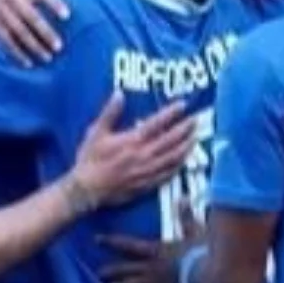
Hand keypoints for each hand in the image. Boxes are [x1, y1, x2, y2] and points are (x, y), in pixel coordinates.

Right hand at [0, 0, 67, 64]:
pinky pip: (5, 40)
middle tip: (59, 46)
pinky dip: (16, 52)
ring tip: (47, 57)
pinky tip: (28, 62)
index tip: (67, 16)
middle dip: (45, 32)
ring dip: (33, 46)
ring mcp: (1, 11)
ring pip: (19, 31)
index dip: (54, 4)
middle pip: (30, 16)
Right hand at [72, 93, 198, 207]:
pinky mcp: (147, 183)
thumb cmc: (89, 158)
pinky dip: (178, 165)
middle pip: (170, 140)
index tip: (183, 104)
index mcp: (131, 140)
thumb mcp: (95, 132)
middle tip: (196, 119)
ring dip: (186, 146)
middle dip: (185, 128)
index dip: (171, 113)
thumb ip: (109, 113)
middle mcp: (143, 155)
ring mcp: (147, 170)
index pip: (156, 123)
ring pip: (173, 157)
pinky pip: (168, 174)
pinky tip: (184, 160)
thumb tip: (119, 94)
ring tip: (195, 137)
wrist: (87, 189)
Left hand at [98, 198, 204, 282]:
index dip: (112, 241)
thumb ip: (186, 217)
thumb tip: (183, 200)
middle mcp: (151, 266)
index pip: (128, 244)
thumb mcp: (195, 230)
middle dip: (110, 271)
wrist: (211, 273)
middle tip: (96, 274)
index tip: (96, 239)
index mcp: (156, 249)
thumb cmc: (203, 250)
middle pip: (124, 269)